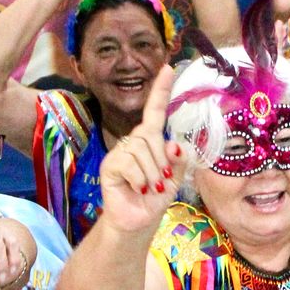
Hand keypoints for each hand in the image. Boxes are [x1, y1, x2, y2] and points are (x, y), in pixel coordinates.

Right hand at [98, 66, 189, 233]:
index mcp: (151, 140)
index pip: (155, 111)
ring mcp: (119, 152)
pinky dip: (140, 180)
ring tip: (150, 188)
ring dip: (152, 174)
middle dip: (162, 161)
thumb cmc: (155, 198)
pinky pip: (129, 163)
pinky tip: (138, 189)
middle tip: (162, 182)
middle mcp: (134, 141)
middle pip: (151, 135)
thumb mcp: (175, 178)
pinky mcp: (109, 166)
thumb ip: (180, 160)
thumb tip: (175, 144)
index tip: (169, 68)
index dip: (161, 90)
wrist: (138, 222)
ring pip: (141, 150)